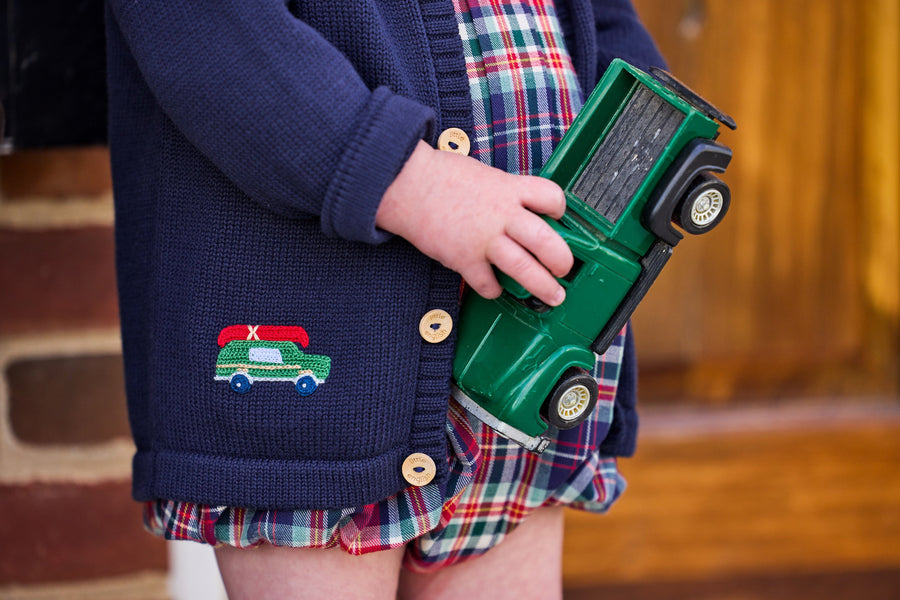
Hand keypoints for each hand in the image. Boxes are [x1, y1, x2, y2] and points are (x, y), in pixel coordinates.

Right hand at [376, 141, 572, 305]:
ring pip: (524, 268)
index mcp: (509, 189)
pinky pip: (487, 283)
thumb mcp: (484, 174)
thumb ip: (504, 193)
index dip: (559, 210)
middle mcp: (502, 215)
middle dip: (562, 261)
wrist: (406, 184)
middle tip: (565, 270)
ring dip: (543, 286)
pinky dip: (494, 290)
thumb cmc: (441, 176)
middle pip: (546, 241)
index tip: (558, 219)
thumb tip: (518, 208)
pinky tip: (494, 288)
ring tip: (553, 296)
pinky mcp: (464, 258)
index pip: (551, 197)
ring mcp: (484, 239)